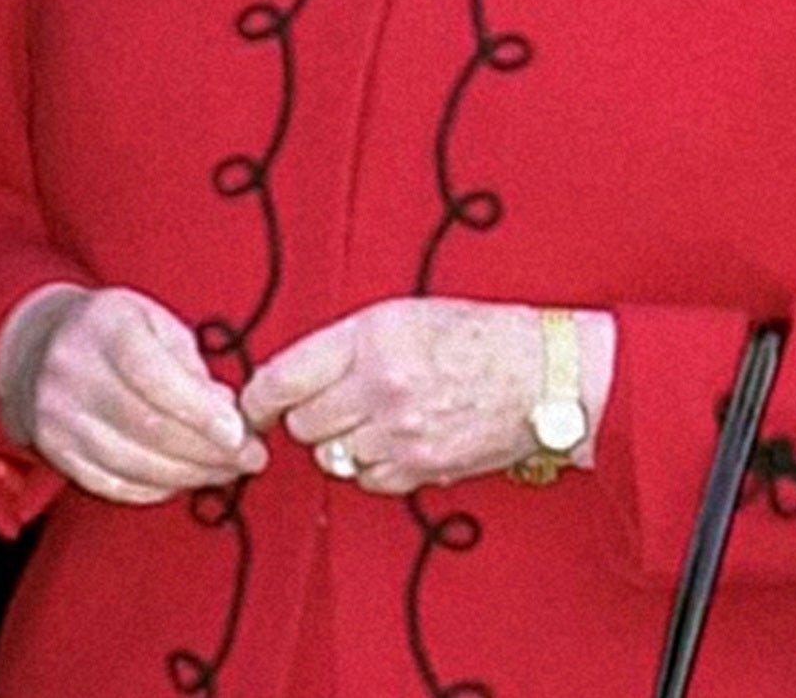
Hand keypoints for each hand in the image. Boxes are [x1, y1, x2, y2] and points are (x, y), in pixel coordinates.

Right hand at [0, 284, 268, 505]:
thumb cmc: (113, 331)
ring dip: (189, 475)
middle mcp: (71, 369)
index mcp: (103, 325)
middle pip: (146, 426)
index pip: (152, 375)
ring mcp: (57, 415)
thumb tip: (228, 415)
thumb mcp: (153, 322)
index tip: (240, 434)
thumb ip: (191, 365)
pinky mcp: (55, 451)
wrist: (38, 345)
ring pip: (132, 462)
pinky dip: (156, 489)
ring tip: (225, 472)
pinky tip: (184, 479)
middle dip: (207, 451)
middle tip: (250, 458)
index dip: (199, 411)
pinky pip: (113, 484)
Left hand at [238, 298, 614, 495]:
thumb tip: (290, 378)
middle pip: (302, 423)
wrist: (543, 376)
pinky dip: (370, 467)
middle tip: (327, 403)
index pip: (284, 377)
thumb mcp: (401, 315)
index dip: (258, 397)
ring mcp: (402, 434)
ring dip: (338, 442)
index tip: (252, 404)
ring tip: (366, 420)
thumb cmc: (475, 336)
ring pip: (331, 455)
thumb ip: (343, 346)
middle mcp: (381, 388)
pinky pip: (368, 480)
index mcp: (371, 338)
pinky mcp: (423, 469)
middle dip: (305, 415)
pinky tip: (390, 443)